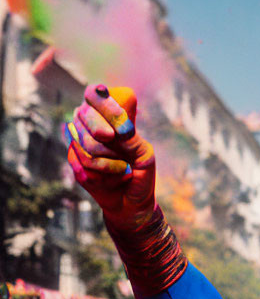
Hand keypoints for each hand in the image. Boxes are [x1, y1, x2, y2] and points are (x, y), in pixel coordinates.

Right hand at [66, 84, 155, 228]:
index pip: (94, 94)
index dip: (102, 103)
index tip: (118, 119)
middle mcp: (89, 126)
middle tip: (111, 138)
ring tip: (123, 170)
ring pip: (84, 144)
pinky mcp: (75, 164)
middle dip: (100, 128)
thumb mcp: (144, 154)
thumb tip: (121, 128)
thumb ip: (132, 138)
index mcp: (106, 116)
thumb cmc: (141, 174)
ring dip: (108, 161)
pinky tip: (111, 181)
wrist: (133, 203)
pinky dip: (103, 176)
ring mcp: (79, 144)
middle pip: (82, 115)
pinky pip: (82, 166)